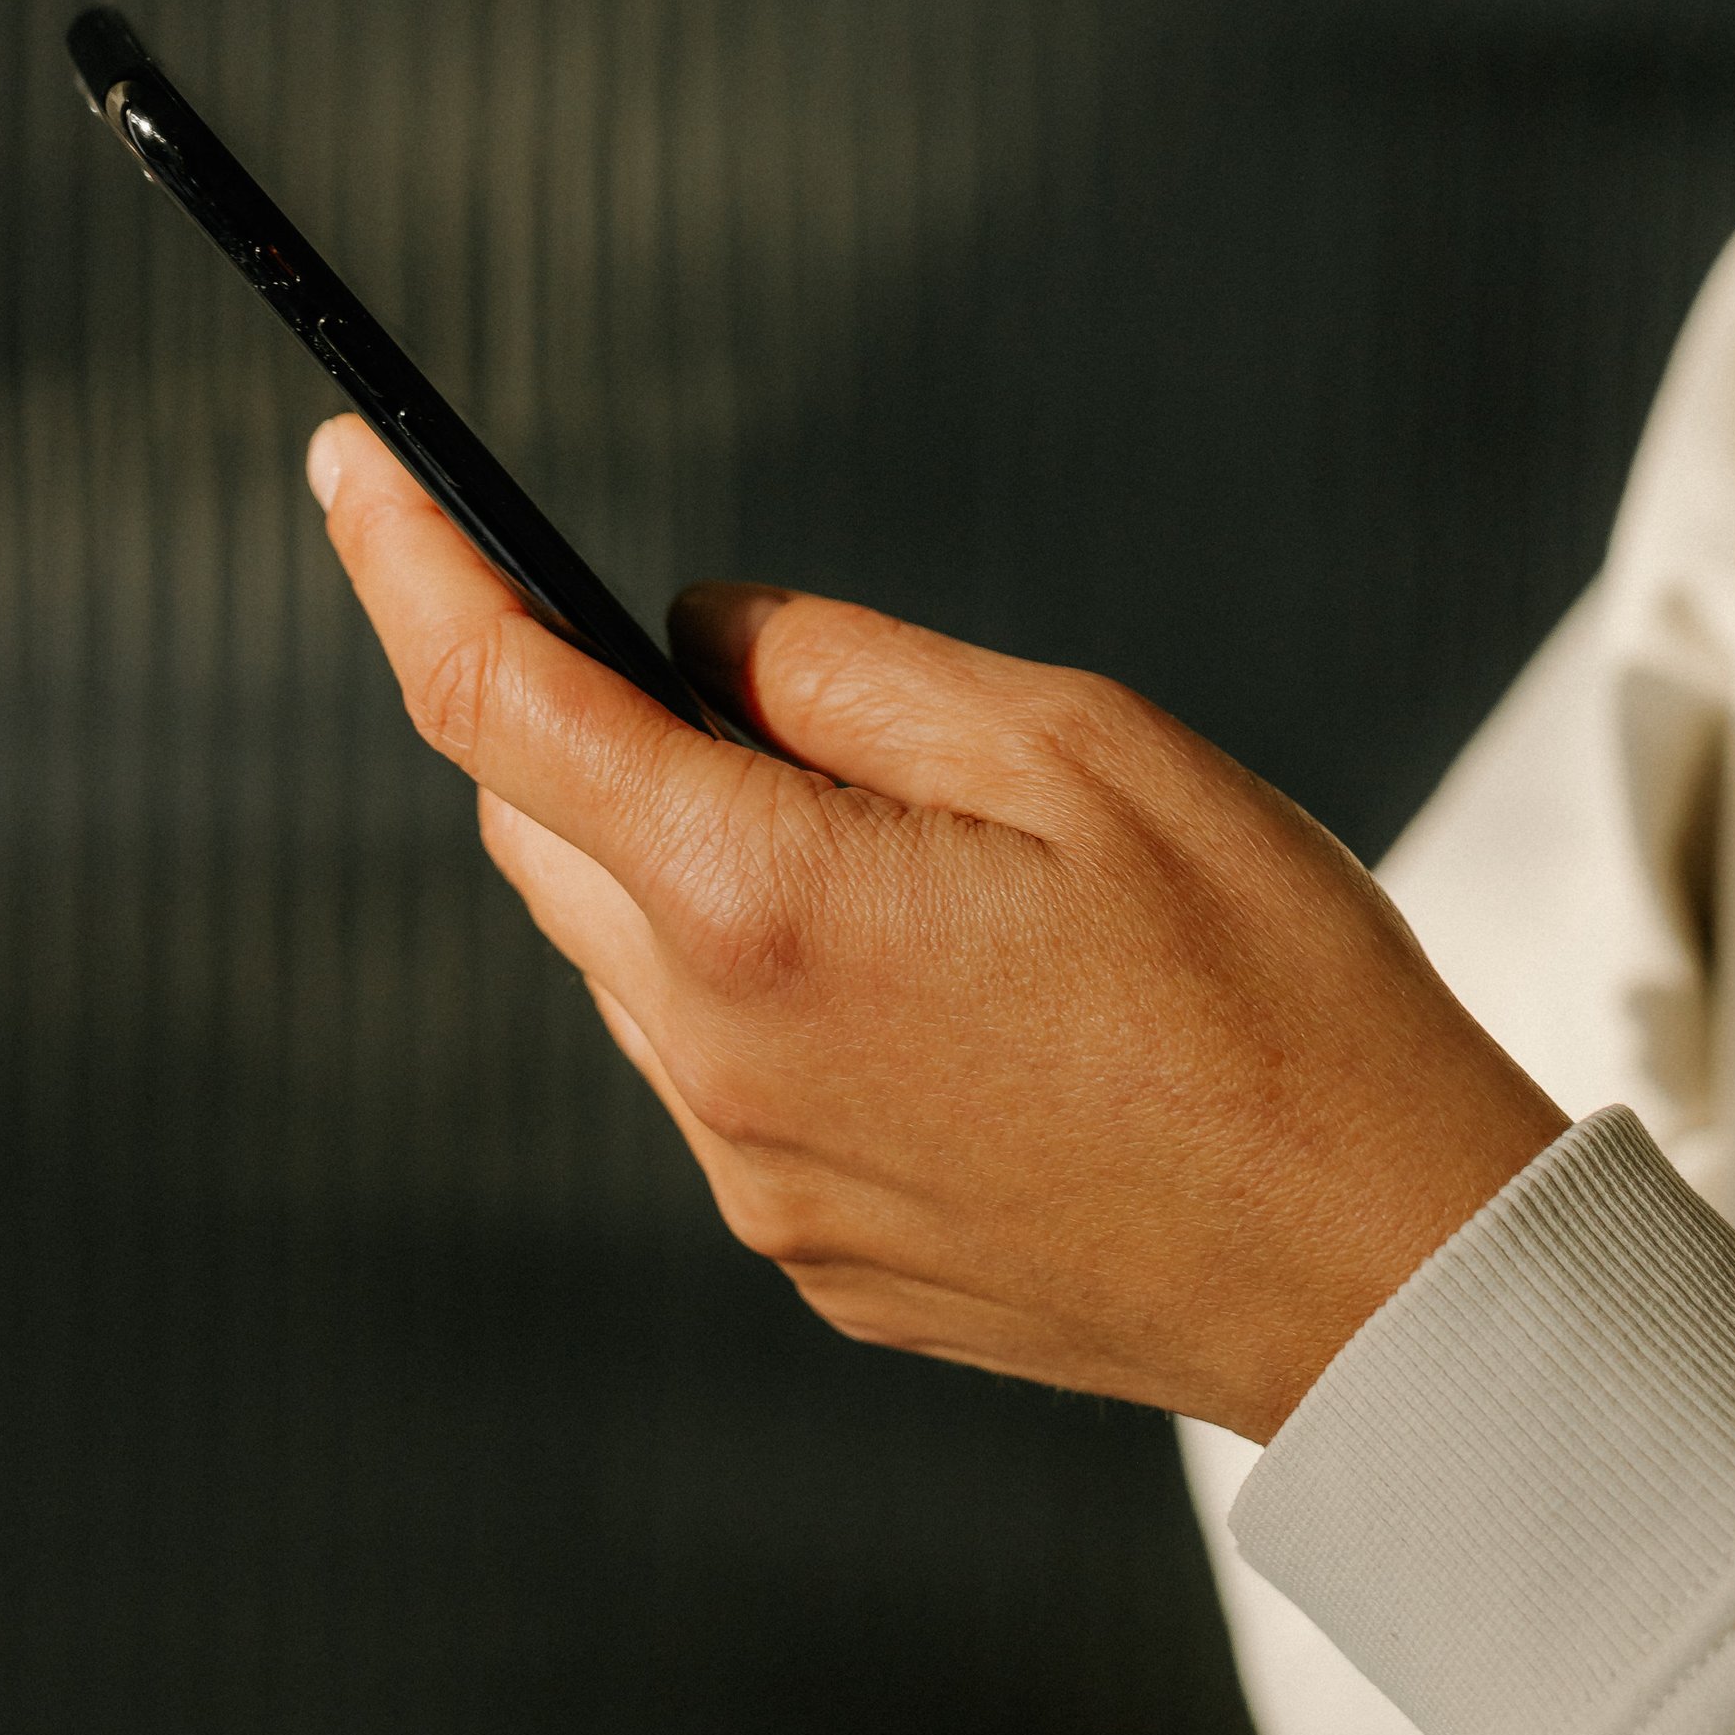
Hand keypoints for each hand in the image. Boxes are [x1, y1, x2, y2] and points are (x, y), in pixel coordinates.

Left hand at [308, 417, 1565, 1439]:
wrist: (1384, 1273)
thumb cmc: (1267, 980)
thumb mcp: (1074, 742)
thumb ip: (837, 669)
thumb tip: (689, 643)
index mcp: (761, 906)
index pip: (497, 704)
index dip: (407, 563)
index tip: (350, 462)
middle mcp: (714, 1063)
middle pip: (546, 833)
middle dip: (599, 725)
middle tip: (781, 691)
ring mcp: (757, 1182)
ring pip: (634, 958)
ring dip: (699, 866)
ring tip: (936, 865)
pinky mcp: (817, 1257)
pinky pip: (725, 1075)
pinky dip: (774, 988)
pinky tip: (959, 995)